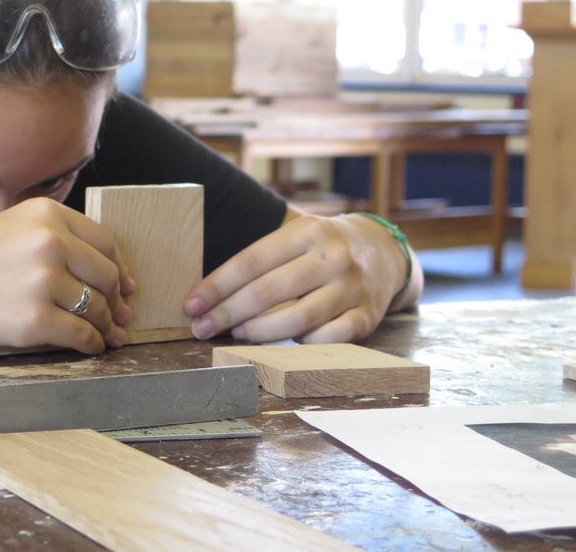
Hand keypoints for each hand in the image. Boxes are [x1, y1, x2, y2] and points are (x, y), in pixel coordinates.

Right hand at [0, 197, 135, 353]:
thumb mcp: (13, 228)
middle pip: (107, 276)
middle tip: (117, 318)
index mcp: (47, 214)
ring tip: (103, 335)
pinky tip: (87, 347)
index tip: (122, 288)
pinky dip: (91, 345)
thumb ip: (58, 242)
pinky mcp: (33, 320)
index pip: (106, 243)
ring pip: (97, 308)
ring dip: (105, 327)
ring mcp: (42, 281)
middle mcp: (49, 241)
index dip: (118, 270)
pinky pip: (81, 335)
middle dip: (115, 302)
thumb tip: (117, 281)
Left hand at [183, 212, 414, 343]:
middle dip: (227, 313)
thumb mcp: (296, 237)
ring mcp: (352, 288)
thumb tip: (208, 295)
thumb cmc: (322, 247)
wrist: (384, 251)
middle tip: (201, 329)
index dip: (216, 286)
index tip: (191, 305)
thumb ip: (261, 259)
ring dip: (259, 332)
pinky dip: (302, 344)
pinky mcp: (368, 317)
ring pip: (297, 319)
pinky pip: (329, 339)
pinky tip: (284, 343)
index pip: (251, 261)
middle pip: (268, 292)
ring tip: (237, 333)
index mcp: (307, 231)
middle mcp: (332, 257)